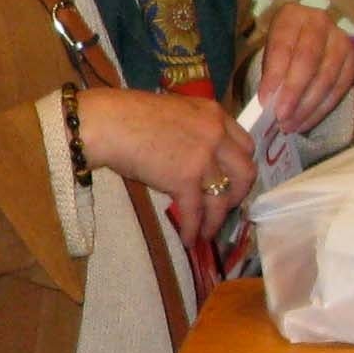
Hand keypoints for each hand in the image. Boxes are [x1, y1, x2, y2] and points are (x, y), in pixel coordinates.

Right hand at [77, 85, 256, 231]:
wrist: (108, 123)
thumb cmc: (129, 115)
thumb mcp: (175, 113)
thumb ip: (193, 131)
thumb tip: (193, 157)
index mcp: (214, 114)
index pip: (245, 144)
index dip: (240, 166)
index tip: (232, 179)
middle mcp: (216, 134)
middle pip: (245, 172)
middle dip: (237, 194)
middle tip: (225, 206)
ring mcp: (203, 157)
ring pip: (223, 198)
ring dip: (216, 220)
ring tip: (208, 233)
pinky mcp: (186, 179)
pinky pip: (196, 211)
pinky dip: (194, 229)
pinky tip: (190, 240)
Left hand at [245, 6, 353, 141]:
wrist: (307, 41)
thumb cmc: (282, 51)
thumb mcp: (269, 55)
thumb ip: (269, 75)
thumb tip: (267, 105)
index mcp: (291, 16)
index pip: (282, 46)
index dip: (274, 75)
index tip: (265, 101)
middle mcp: (319, 21)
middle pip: (308, 60)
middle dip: (294, 93)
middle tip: (281, 118)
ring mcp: (341, 39)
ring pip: (327, 76)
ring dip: (308, 106)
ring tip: (291, 125)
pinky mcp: (353, 59)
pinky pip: (340, 87)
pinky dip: (323, 108)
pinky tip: (307, 121)